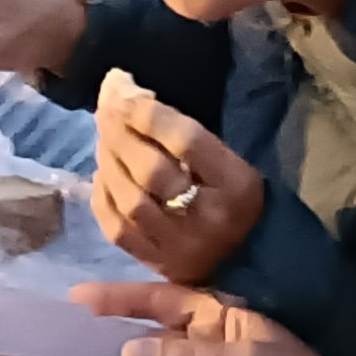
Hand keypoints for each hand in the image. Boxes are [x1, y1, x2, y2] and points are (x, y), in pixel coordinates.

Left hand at [92, 84, 262, 282]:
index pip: (186, 141)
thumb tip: (128, 95)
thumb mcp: (231, 161)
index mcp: (236, 185)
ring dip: (108, 161)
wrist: (252, 262)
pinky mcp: (158, 265)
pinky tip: (104, 175)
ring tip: (104, 138)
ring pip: (129, 200)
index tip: (125, 90)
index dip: (149, 114)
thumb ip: (185, 133)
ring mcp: (179, 248)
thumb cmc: (238, 199)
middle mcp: (207, 219)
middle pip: (151, 170)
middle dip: (120, 132)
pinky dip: (103, 196)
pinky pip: (117, 230)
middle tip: (105, 109)